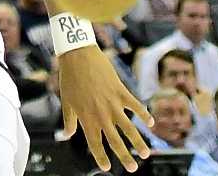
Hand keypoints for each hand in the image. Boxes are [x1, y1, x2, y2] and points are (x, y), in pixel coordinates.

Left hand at [59, 46, 152, 172]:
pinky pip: (135, 105)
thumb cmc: (69, 77)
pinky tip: (151, 123)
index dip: (101, 157)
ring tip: (146, 154)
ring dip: (138, 142)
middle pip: (115, 141)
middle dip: (125, 157)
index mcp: (87, 118)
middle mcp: (101, 114)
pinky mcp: (120, 90)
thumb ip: (69, 121)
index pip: (95, 144)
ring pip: (129, 127)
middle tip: (133, 169)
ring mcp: (112, 103)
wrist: (77, 54)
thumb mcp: (66, 101)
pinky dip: (144, 114)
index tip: (107, 168)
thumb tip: (67, 135)